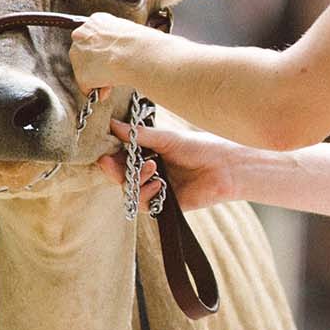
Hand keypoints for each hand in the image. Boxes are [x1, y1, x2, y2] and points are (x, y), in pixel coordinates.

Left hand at [69, 12, 151, 104]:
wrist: (134, 53)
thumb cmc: (138, 42)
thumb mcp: (127, 31)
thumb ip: (116, 39)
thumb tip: (119, 49)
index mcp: (95, 22)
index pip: (93, 38)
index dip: (104, 50)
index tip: (112, 56)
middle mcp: (81, 35)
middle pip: (86, 54)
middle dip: (99, 65)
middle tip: (114, 69)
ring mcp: (78, 55)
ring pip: (86, 70)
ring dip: (99, 77)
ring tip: (115, 77)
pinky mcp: (81, 74)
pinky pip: (88, 86)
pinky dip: (99, 89)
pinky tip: (111, 84)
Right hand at [102, 115, 248, 212]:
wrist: (225, 167)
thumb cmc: (200, 147)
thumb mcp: (167, 138)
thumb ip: (139, 135)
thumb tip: (112, 124)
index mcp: (148, 153)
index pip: (120, 157)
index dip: (110, 156)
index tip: (104, 153)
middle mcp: (149, 171)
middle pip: (120, 176)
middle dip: (115, 170)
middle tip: (111, 163)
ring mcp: (156, 188)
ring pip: (129, 191)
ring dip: (134, 180)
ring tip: (152, 169)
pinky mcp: (164, 204)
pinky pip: (143, 205)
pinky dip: (145, 195)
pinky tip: (157, 185)